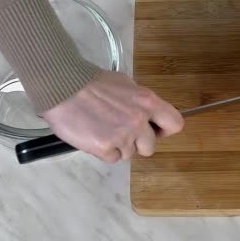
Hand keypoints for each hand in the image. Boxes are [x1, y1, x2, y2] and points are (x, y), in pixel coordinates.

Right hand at [41, 69, 183, 162]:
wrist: (63, 86)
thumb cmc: (92, 82)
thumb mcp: (126, 83)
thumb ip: (140, 101)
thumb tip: (147, 113)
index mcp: (148, 102)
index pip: (175, 124)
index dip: (164, 130)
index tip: (153, 130)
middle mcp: (139, 120)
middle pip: (150, 147)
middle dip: (136, 143)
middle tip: (120, 131)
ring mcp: (123, 136)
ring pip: (129, 154)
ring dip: (117, 146)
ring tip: (102, 129)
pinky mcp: (104, 147)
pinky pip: (111, 158)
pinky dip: (103, 151)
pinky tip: (93, 135)